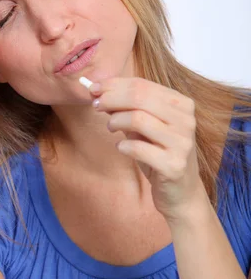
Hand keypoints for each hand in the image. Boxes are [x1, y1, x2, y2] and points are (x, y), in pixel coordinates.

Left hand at [89, 77, 207, 221]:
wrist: (181, 193)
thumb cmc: (160, 154)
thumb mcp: (144, 127)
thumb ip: (125, 108)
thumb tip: (97, 91)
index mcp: (181, 104)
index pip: (142, 85)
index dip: (113, 85)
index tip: (93, 89)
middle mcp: (186, 120)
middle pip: (139, 97)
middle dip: (110, 99)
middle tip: (95, 106)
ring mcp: (182, 143)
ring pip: (137, 118)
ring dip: (116, 121)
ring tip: (111, 128)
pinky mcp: (174, 165)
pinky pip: (138, 148)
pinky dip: (123, 145)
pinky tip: (122, 147)